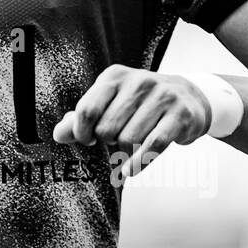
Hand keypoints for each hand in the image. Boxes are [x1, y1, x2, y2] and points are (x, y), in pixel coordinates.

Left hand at [52, 64, 211, 178]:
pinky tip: (130, 170)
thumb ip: (83, 118)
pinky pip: (152, 146)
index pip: (87, 110)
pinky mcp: (180, 116)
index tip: (88, 139)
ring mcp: (162, 97)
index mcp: (114, 76)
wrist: (189, 97)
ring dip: (125, 152)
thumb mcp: (110, 103)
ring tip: (131, 146)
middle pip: (107, 129)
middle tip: (116, 139)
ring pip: (128, 140)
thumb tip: (58, 134)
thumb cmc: (140, 104)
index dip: (82, 132)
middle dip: (107, 142)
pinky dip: (138, 163)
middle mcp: (138, 82)